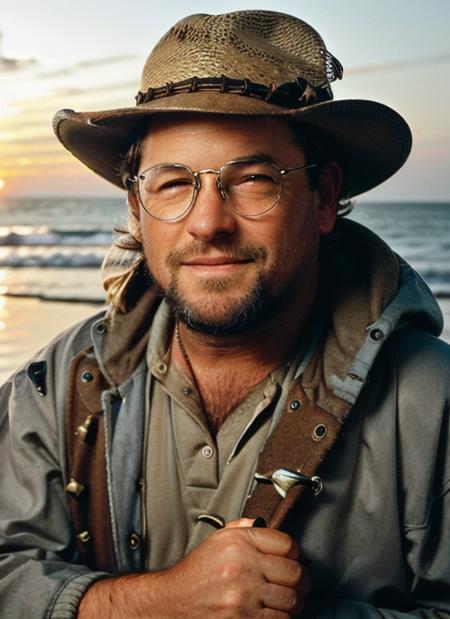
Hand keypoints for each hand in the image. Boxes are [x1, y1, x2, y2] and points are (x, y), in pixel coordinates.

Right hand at [78, 521, 308, 617]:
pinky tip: (277, 612)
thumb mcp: (217, 539)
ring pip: (290, 599)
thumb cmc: (196, 572)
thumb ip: (242, 528)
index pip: (287, 544)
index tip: (293, 558)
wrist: (174, 601)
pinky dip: (283, 618)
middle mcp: (243, 566)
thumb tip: (263, 524)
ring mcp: (243, 595)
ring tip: (290, 599)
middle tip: (299, 583)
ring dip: (294, 601)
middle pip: (294, 573)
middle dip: (300, 580)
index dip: (294, 553)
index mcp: (239, 542)